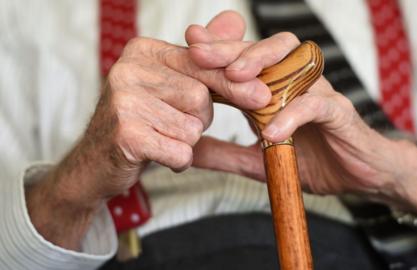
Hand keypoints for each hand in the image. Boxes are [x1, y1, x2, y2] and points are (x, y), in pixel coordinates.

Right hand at [25, 11, 270, 249]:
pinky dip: (178, 160)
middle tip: (175, 125)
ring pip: (193, 126)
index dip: (232, 82)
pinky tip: (158, 155)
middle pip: (201, 97)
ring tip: (161, 138)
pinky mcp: (125, 133)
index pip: (201, 63)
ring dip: (186, 141)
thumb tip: (236, 20)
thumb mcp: (172, 85)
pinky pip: (180, 151)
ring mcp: (124, 100)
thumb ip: (205, 57)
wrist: (96, 163)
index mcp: (143, 50)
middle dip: (199, 119)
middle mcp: (129, 68)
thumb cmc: (141, 122)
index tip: (262, 95)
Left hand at [188, 31, 416, 216]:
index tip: (189, 44)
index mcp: (274, 91)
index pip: (244, 62)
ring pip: (294, 61)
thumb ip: (227, 154)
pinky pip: (314, 105)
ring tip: (235, 78)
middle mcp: (296, 84)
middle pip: (264, 50)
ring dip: (262, 64)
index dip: (218, 52)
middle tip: (200, 51)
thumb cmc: (314, 161)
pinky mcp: (338, 112)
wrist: (361, 177)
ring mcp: (318, 94)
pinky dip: (292, 115)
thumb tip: (189, 152)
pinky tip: (271, 130)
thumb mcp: (260, 161)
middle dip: (231, 48)